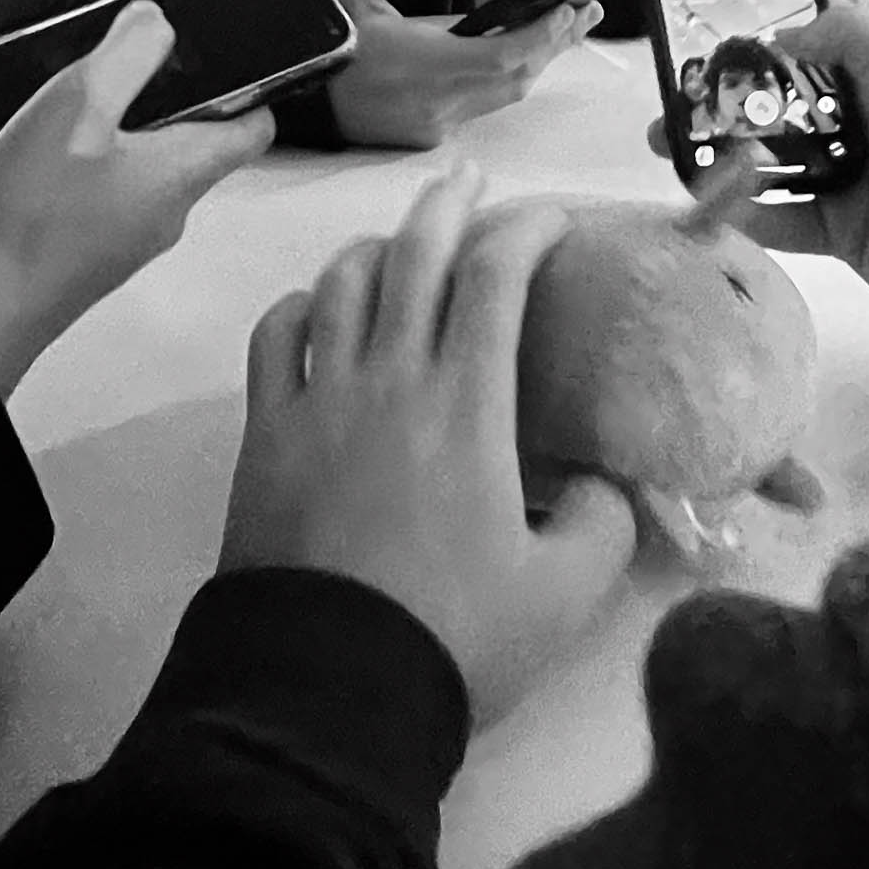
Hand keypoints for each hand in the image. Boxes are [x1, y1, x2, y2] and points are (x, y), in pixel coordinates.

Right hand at [0, 1, 270, 393]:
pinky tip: (31, 142)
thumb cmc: (32, 217)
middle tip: (127, 55)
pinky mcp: (80, 252)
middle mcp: (164, 211)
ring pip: (137, 165)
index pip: (253, 128)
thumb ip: (129, 53)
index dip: (255, 85)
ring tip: (66, 92)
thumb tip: (158, 23)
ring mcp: (122, 238)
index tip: (238, 51)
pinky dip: (76, 159)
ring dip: (113, 125)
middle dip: (166, 93)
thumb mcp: (81, 105)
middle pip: (190, 142)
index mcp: (182, 173)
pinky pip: (95, 191)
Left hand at [223, 169, 637, 723]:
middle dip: (447, 204)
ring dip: (375, 246)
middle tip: (469, 178)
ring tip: (398, 239)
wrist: (328, 690)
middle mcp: (389, 378)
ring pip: (340, 283)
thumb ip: (603, 523)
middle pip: (414, 255)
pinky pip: (274, 337)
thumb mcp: (566, 594)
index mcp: (467, 404)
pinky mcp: (264, 435)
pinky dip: (299, 304)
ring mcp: (317, 401)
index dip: (525, 229)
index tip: (550, 218)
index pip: (494, 277)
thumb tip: (604, 482)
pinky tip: (315, 307)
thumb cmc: (455, 637)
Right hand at [324, 0, 589, 148]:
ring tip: (566, 27)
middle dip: (556, 43)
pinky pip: (481, 106)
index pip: (508, 53)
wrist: (285, 98)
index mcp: (427, 64)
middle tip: (588, 9)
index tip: (573, 5)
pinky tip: (513, 54)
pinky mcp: (426, 136)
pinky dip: (505, 78)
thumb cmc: (319, 39)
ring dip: (536, 61)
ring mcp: (435, 124)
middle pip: (518, 77)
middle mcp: (440, 102)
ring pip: (504, 95)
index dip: (547, 32)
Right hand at [671, 8, 868, 333]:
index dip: (750, 61)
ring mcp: (847, 185)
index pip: (799, 63)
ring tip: (672, 155)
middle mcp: (855, 128)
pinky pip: (781, 222)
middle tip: (666, 117)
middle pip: (774, 117)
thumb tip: (776, 37)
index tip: (698, 63)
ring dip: (721, 162)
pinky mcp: (841, 237)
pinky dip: (743, 215)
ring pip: (769, 169)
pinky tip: (707, 204)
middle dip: (720, 114)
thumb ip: (846, 35)